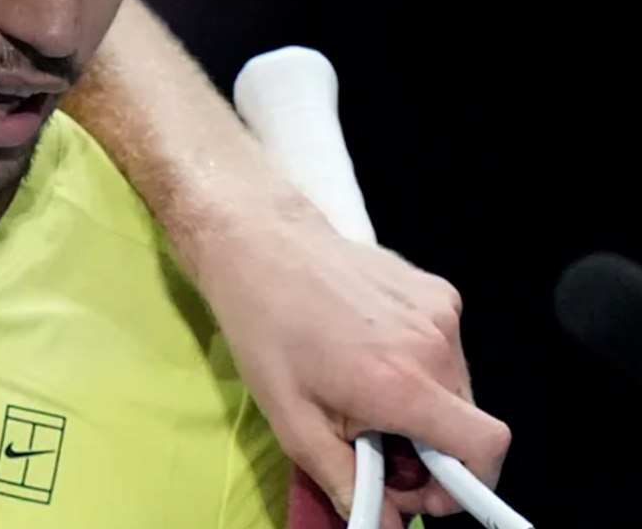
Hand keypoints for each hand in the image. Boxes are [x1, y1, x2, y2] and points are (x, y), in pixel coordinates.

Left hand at [187, 194, 510, 527]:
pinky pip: (446, 348)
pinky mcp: (438, 290)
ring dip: (425, 406)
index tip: (429, 490)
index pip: (486, 448)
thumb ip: (347, 480)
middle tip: (379, 446)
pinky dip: (421, 365)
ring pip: (458, 386)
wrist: (260, 245)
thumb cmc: (266, 330)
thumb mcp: (293, 421)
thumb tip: (386, 523)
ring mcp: (441, 312)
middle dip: (433, 449)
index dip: (470, 484)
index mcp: (402, 383)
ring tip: (365, 391)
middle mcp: (434, 345)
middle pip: (469, 422)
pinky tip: (370, 351)